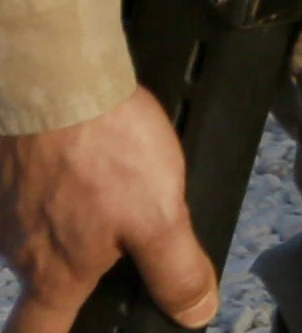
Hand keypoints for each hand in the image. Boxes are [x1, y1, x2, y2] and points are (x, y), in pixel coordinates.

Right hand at [2, 92, 215, 332]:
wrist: (57, 81)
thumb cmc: (107, 152)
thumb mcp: (161, 217)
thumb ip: (175, 271)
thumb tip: (193, 315)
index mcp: (54, 274)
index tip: (68, 330)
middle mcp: (17, 252)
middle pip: (42, 281)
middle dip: (75, 272)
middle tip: (115, 239)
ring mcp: (2, 211)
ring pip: (36, 233)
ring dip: (68, 222)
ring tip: (109, 189)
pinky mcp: (2, 174)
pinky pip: (28, 195)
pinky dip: (55, 188)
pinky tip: (84, 163)